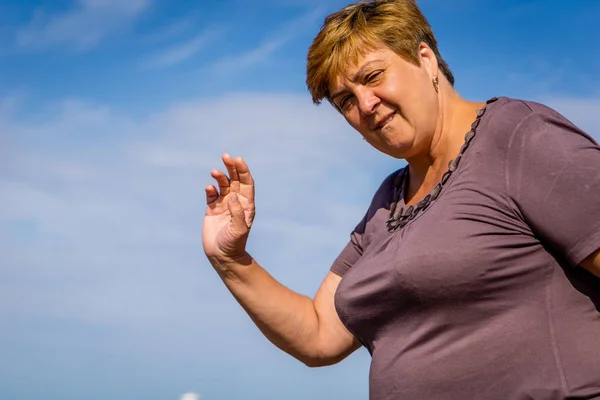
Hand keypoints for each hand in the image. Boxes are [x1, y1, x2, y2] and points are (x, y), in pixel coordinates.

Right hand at [202, 154, 254, 269]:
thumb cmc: (234, 243)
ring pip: (222, 185)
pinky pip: (211, 195)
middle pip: (235, 180)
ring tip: (214, 171)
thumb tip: (232, 195)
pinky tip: (208, 188)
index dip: (243, 171)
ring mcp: (224, 205)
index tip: (238, 160)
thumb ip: (237, 212)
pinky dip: (210, 189)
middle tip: (226, 156)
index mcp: (246, 205)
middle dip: (231, 168)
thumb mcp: (239, 229)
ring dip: (219, 176)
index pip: (246, 183)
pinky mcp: (212, 209)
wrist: (222, 255)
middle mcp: (236, 202)